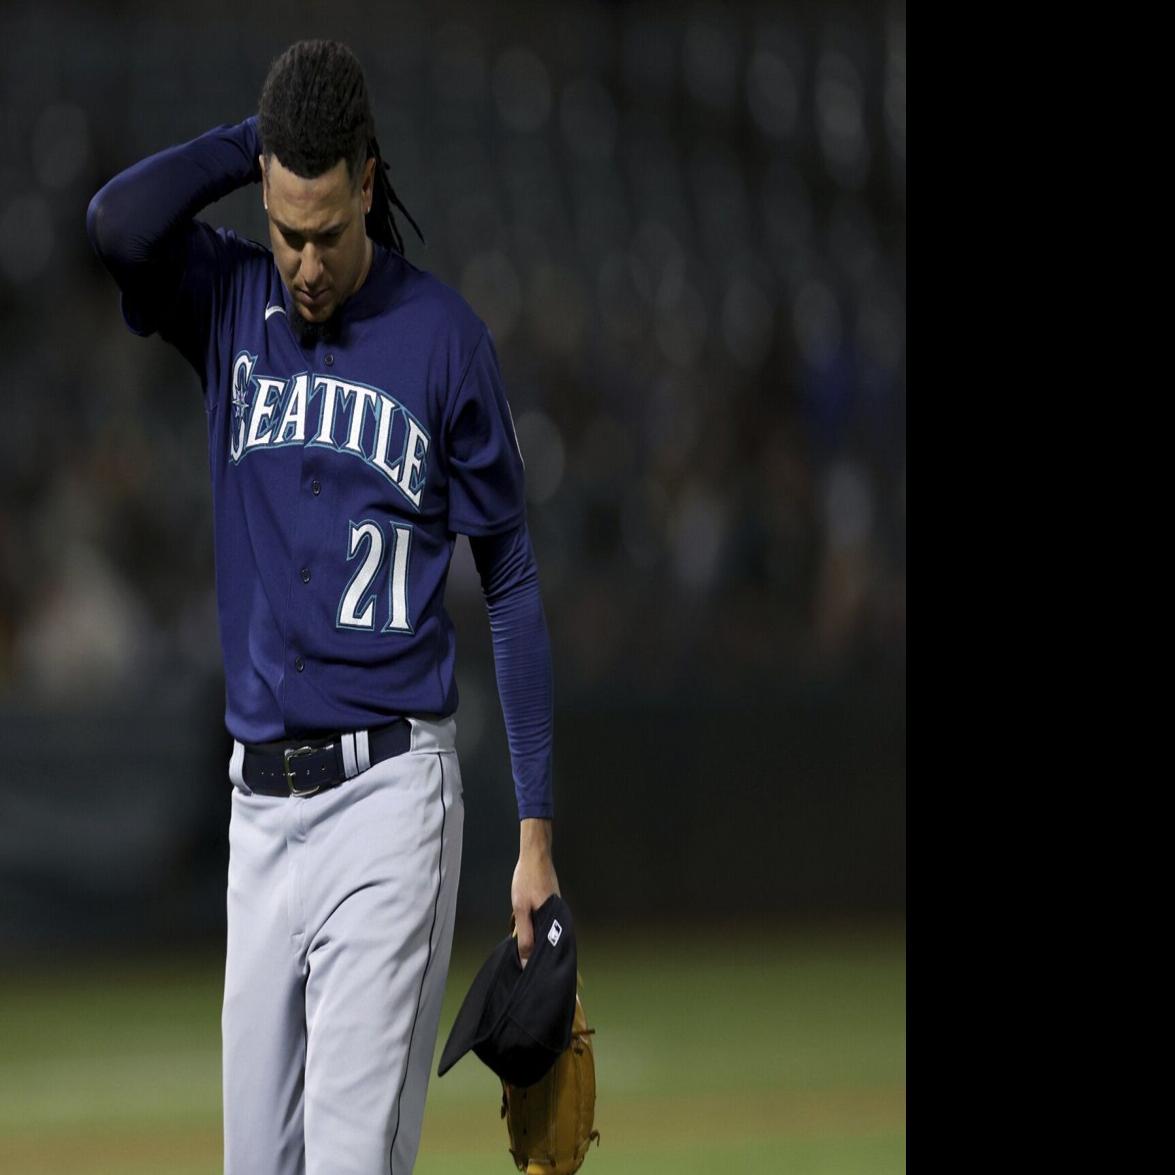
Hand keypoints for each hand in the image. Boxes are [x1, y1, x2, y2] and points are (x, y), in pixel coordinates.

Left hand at [511, 818, 559, 967]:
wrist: (535, 855)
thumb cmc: (526, 880)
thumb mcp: (521, 909)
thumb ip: (525, 935)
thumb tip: (525, 960)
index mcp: (556, 921)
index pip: (554, 953)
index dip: (546, 969)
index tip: (538, 985)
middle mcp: (562, 919)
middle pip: (556, 948)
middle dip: (547, 965)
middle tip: (537, 982)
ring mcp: (559, 914)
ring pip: (552, 939)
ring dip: (544, 953)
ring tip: (534, 971)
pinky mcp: (554, 910)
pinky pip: (550, 930)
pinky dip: (543, 941)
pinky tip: (535, 949)